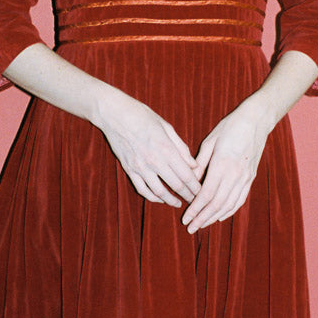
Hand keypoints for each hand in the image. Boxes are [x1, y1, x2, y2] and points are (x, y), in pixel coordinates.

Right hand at [94, 87, 200, 206]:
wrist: (115, 114)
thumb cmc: (142, 115)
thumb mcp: (166, 126)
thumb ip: (181, 147)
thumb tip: (193, 165)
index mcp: (166, 148)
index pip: (186, 175)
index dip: (196, 187)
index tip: (202, 192)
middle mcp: (154, 161)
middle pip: (175, 185)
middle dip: (188, 195)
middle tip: (196, 201)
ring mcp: (140, 167)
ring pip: (159, 192)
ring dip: (171, 200)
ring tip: (179, 203)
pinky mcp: (129, 169)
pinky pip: (142, 189)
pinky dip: (153, 197)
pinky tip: (160, 199)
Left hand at [181, 97, 271, 232]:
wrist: (256, 121)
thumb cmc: (229, 127)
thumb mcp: (210, 141)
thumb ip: (200, 163)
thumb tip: (190, 181)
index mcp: (222, 164)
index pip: (206, 194)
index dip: (195, 209)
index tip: (185, 218)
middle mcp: (235, 174)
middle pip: (217, 204)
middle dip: (202, 218)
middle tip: (190, 228)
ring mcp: (245, 178)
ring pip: (229, 205)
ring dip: (214, 217)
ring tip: (202, 225)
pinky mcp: (251, 178)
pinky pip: (240, 199)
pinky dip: (229, 211)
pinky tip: (220, 217)